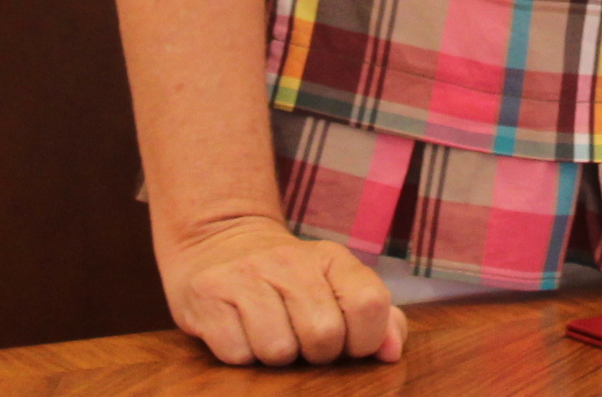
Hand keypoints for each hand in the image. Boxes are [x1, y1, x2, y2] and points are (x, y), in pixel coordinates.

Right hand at [155, 211, 399, 367]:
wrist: (218, 243)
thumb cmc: (289, 281)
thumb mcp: (336, 285)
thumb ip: (377, 317)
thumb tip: (392, 352)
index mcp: (332, 258)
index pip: (370, 304)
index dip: (364, 339)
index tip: (346, 342)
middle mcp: (290, 261)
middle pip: (324, 334)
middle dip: (316, 353)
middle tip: (301, 339)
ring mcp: (247, 276)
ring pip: (279, 350)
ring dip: (276, 358)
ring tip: (269, 334)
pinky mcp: (209, 295)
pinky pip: (238, 354)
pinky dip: (242, 355)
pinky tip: (240, 332)